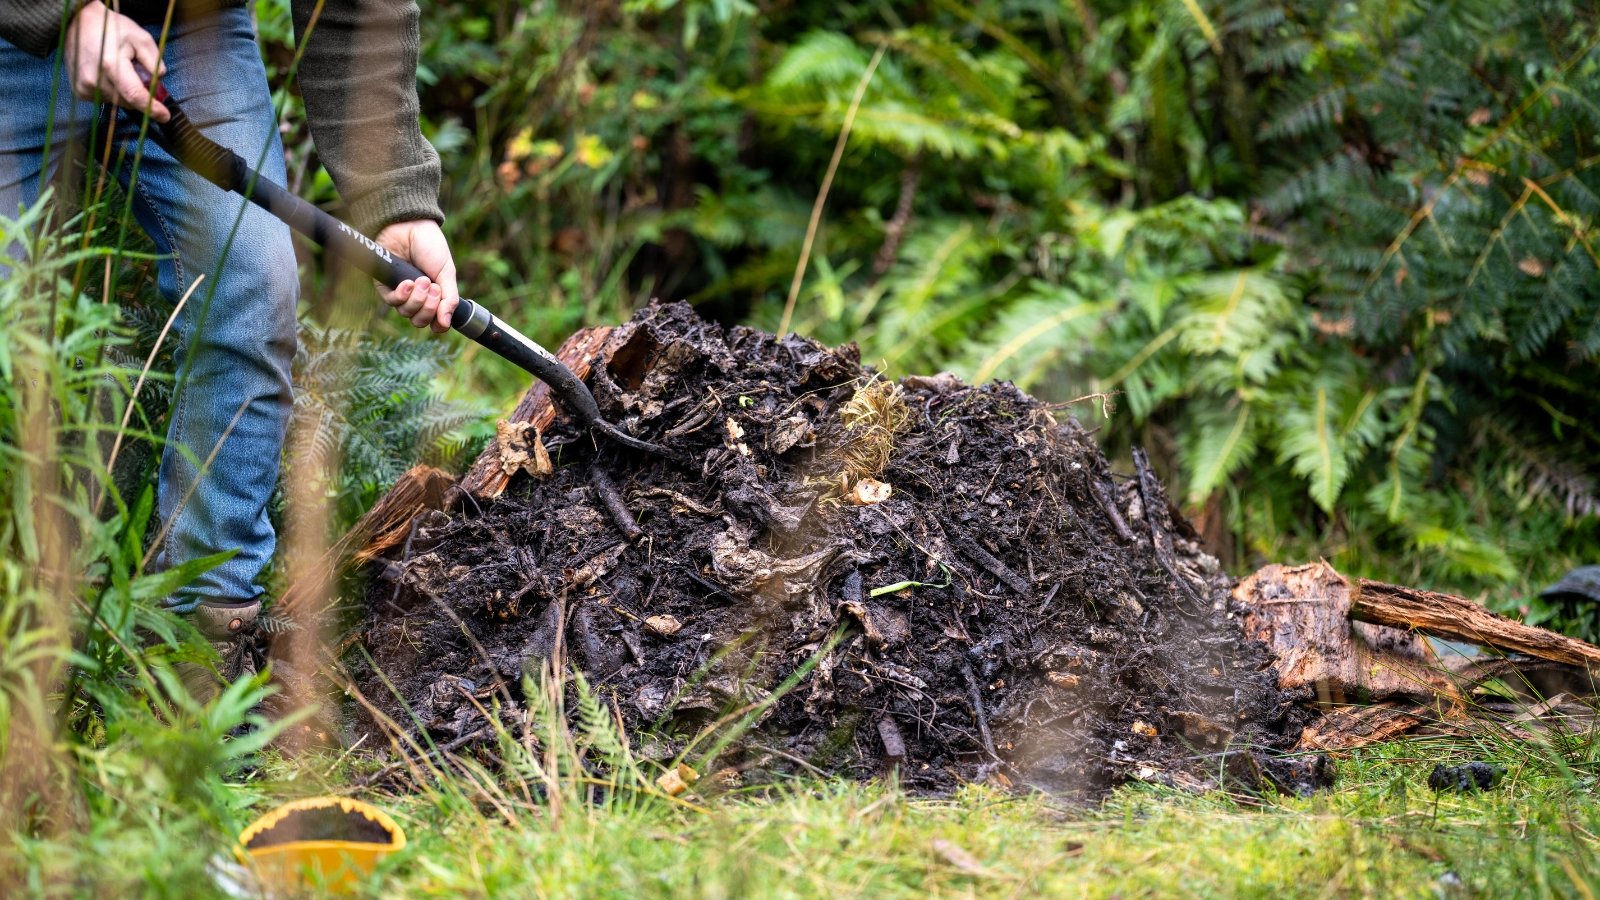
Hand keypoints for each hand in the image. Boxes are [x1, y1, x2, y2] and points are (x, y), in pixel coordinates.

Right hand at [65, 1, 169, 122]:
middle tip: (137, 73)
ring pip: (118, 102)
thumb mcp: (141, 38)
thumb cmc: (112, 28)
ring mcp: (84, 86)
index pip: (134, 95)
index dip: (151, 108)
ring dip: (125, 92)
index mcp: (110, 64)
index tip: (164, 116)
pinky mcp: (79, 91)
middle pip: (128, 101)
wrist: (79, 22)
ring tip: (119, 69)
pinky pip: (106, 100)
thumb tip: (158, 84)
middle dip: (139, 93)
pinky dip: (113, 91)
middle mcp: (94, 79)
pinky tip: (108, 75)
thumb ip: (154, 62)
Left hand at [375, 220, 458, 332]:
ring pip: (406, 313)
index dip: (438, 324)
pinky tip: (408, 282)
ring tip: (421, 280)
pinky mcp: (385, 286)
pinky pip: (392, 302)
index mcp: (434, 296)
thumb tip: (446, 323)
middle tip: (433, 288)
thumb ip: (450, 299)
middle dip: (429, 308)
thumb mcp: (447, 273)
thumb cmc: (430, 247)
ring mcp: (400, 293)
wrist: (410, 227)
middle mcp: (416, 298)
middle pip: (420, 321)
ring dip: (417, 299)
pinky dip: (402, 295)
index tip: (443, 318)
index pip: (434, 322)